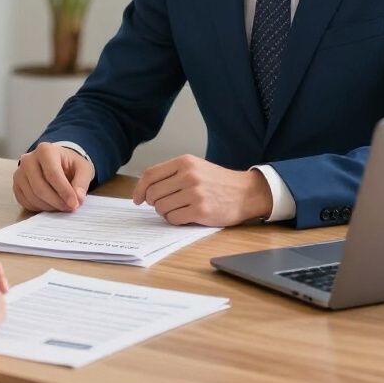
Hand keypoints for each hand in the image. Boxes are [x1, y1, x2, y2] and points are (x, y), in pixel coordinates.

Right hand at [13, 142, 93, 212]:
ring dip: (49, 206)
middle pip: (40, 187)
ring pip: (32, 196)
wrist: (56, 162)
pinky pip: (25, 202)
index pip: (52, 174)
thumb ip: (82, 182)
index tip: (74, 204)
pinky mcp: (16, 185)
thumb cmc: (69, 164)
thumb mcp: (82, 168)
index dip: (64, 191)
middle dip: (56, 201)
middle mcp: (28, 159)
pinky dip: (40, 208)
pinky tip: (51, 205)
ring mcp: (19, 173)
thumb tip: (78, 198)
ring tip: (62, 206)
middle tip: (70, 208)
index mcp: (45, 150)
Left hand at [131, 155, 272, 226]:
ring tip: (178, 209)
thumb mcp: (195, 167)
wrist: (245, 192)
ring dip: (165, 212)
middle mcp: (189, 175)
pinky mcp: (201, 210)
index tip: (138, 199)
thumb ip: (171, 173)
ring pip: (162, 208)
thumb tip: (144, 189)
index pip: (150, 175)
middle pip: (153, 193)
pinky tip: (185, 215)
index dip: (139, 189)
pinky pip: (173, 219)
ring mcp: (195, 193)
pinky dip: (175, 220)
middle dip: (154, 203)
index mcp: (184, 162)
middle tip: (163, 205)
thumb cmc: (217, 181)